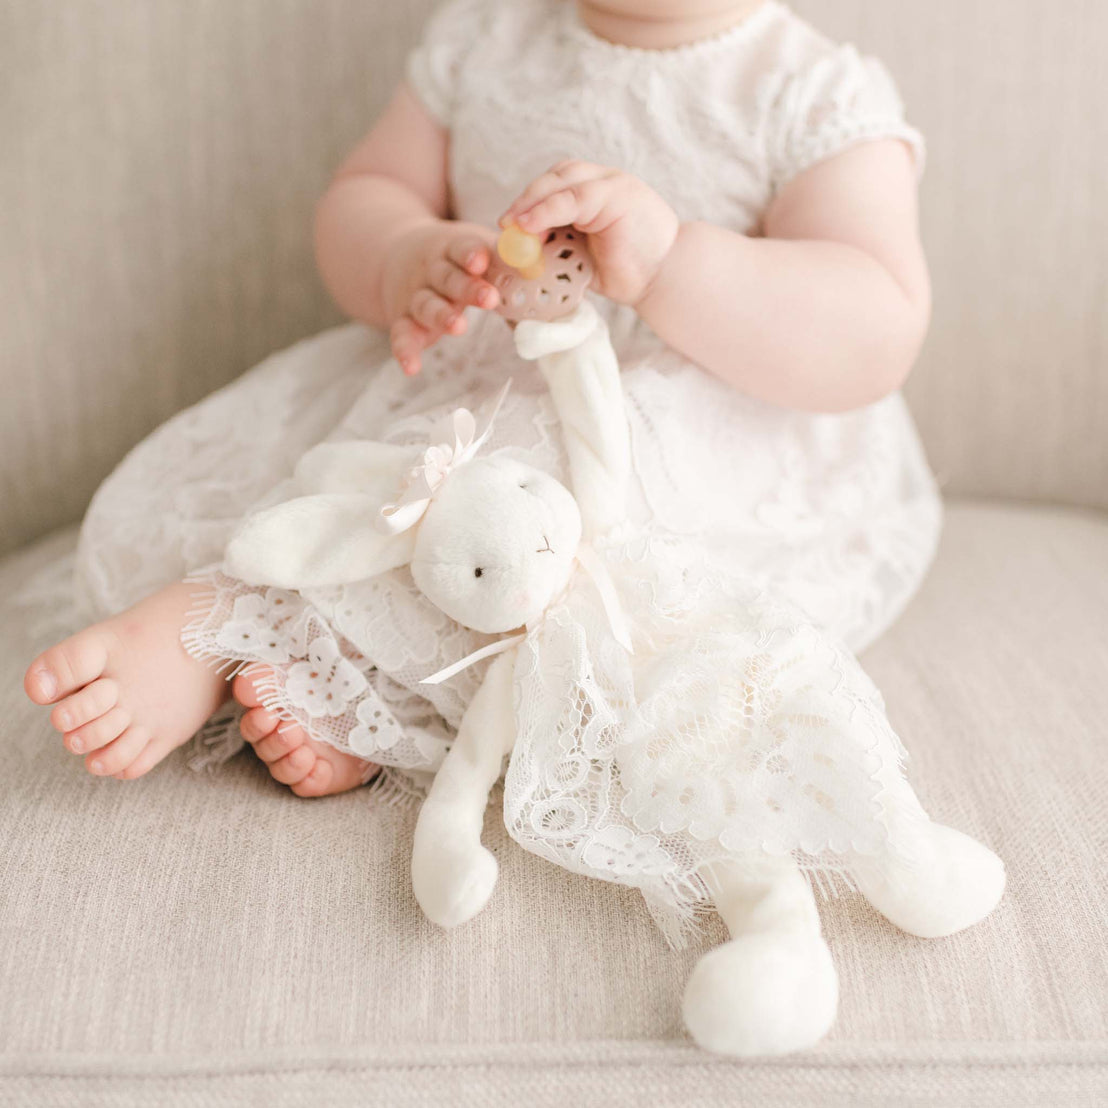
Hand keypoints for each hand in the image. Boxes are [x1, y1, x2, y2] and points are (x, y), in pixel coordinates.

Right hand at [381, 220, 500, 374]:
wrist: (397, 255)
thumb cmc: (455, 258)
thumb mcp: (478, 249)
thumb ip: (509, 260)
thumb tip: (542, 263)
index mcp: (452, 250)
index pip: (461, 248)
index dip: (471, 254)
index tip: (482, 261)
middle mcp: (431, 271)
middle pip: (447, 278)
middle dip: (467, 288)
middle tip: (489, 298)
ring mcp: (416, 296)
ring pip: (426, 305)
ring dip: (441, 316)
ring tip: (459, 327)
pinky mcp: (403, 320)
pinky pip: (401, 335)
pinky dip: (404, 350)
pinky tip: (411, 367)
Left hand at [499, 161, 679, 305]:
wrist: (663, 279)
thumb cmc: (627, 272)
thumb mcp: (582, 256)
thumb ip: (558, 246)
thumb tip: (521, 253)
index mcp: (597, 193)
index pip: (556, 185)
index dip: (529, 201)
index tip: (508, 224)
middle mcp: (604, 181)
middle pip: (555, 177)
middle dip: (526, 199)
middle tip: (506, 224)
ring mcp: (611, 183)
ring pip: (561, 182)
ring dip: (532, 202)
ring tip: (513, 225)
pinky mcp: (615, 194)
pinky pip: (572, 198)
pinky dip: (546, 210)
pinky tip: (529, 226)